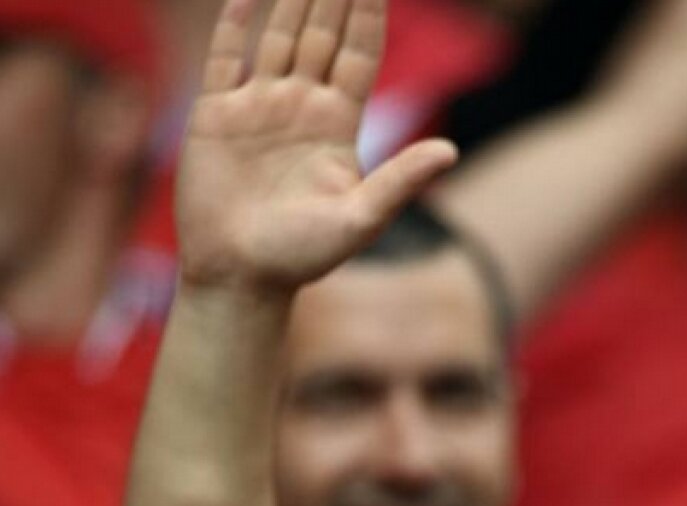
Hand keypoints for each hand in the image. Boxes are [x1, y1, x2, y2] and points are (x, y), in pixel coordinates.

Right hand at [177, 0, 456, 288]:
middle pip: (321, 32)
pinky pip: (225, 56)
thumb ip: (401, 181)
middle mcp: (300, 107)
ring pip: (278, 35)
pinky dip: (233, 23)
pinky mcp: (216, 115)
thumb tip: (451, 152)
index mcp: (337, 126)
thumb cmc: (302, 258)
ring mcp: (258, 107)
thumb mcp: (360, 220)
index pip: (357, 53)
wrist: (241, 277)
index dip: (368, 13)